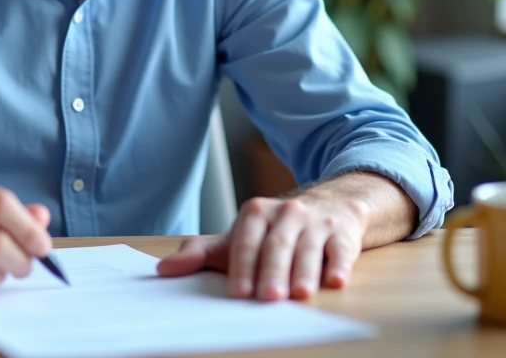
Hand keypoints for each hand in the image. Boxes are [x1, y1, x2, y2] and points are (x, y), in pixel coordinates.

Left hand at [157, 192, 368, 300]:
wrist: (328, 206)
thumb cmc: (274, 232)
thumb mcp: (237, 238)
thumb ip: (201, 254)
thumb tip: (162, 270)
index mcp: (256, 212)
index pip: (245, 241)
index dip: (242, 267)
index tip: (238, 293)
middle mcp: (287, 212)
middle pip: (277, 245)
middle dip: (272, 272)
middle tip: (269, 298)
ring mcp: (316, 222)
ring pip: (309, 248)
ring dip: (304, 272)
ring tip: (301, 295)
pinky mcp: (343, 233)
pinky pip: (341, 249)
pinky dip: (339, 265)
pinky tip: (336, 280)